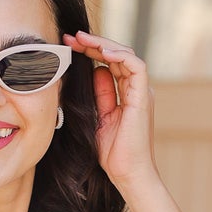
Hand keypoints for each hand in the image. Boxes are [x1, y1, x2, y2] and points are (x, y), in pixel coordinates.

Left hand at [63, 29, 159, 197]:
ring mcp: (140, 92)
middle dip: (93, 43)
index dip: (90, 51)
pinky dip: (118, 55)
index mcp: (126, 94)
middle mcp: (136, 89)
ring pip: (125, 55)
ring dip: (102, 44)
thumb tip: (93, 70)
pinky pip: (135, 65)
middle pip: (116, 55)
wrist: (127, 174)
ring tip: (81, 39)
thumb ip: (98, 95)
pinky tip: (100, 51)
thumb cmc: (113, 154)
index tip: (69, 45)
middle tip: (71, 37)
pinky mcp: (142, 96)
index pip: (109, 63)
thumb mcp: (98, 118)